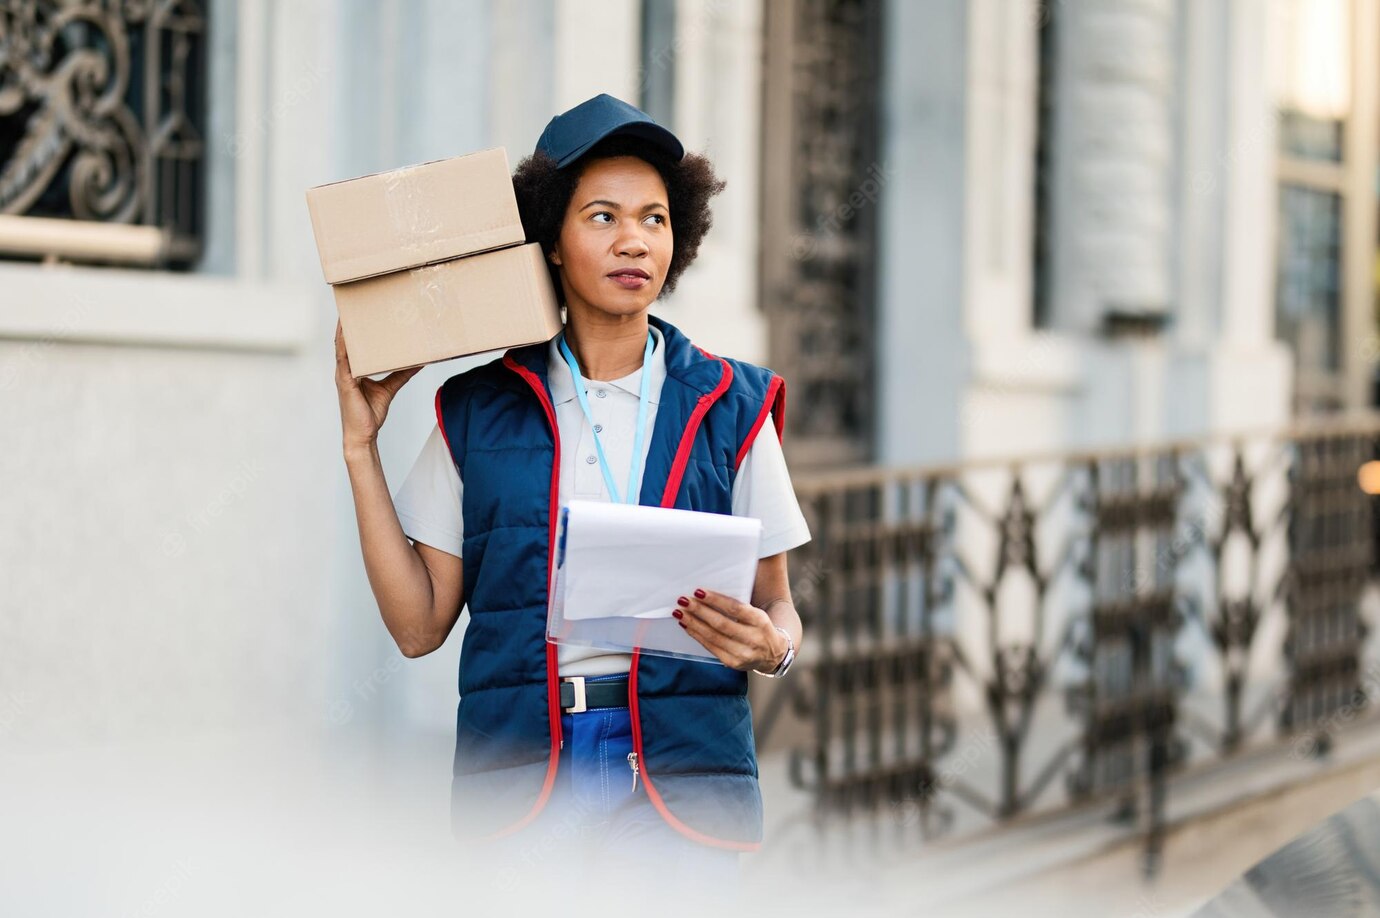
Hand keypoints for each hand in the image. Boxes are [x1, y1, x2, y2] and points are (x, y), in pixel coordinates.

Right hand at [335, 319, 421, 451]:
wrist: (363, 435)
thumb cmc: (370, 413)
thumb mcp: (389, 388)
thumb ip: (401, 374)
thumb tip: (418, 362)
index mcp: (353, 369)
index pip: (352, 344)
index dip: (353, 328)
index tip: (359, 311)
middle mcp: (345, 369)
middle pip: (344, 341)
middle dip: (346, 323)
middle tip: (352, 303)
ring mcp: (343, 375)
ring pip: (341, 347)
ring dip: (343, 329)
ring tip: (346, 312)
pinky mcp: (346, 382)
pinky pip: (344, 360)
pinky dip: (345, 347)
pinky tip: (347, 335)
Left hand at [673, 588, 787, 672]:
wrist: (773, 654)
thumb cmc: (759, 628)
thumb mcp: (756, 614)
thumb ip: (737, 606)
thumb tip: (706, 595)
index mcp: (760, 621)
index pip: (735, 609)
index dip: (716, 600)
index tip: (698, 591)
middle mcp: (753, 639)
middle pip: (721, 624)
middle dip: (700, 611)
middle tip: (684, 600)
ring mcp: (743, 654)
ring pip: (713, 637)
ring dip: (694, 623)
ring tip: (680, 612)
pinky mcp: (733, 663)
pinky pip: (711, 647)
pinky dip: (697, 635)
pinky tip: (687, 626)